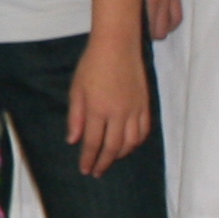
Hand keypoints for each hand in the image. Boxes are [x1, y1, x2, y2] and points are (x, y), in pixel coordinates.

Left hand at [66, 33, 149, 174]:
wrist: (117, 46)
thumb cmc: (92, 65)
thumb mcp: (76, 89)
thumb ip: (75, 117)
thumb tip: (73, 141)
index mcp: (97, 110)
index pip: (92, 143)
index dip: (88, 159)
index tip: (85, 170)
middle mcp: (118, 114)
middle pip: (112, 147)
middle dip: (104, 162)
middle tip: (97, 172)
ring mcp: (134, 110)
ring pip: (130, 142)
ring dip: (121, 155)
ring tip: (112, 160)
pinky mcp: (145, 104)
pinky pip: (143, 130)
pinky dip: (136, 142)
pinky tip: (130, 145)